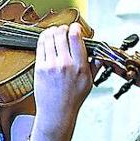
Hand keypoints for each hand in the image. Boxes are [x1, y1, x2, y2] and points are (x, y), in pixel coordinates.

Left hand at [31, 22, 92, 139]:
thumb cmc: (72, 99)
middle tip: (64, 30)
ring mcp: (50, 65)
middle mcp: (65, 64)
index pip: (76, 37)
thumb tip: (100, 54)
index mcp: (80, 66)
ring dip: (52, 31)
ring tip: (55, 32)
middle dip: (63, 28)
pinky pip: (40, 46)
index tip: (75, 28)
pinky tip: (46, 39)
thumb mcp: (89, 82)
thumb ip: (95, 66)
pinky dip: (43, 39)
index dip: (75, 28)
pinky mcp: (39, 68)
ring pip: (49, 37)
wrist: (56, 112)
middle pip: (61, 34)